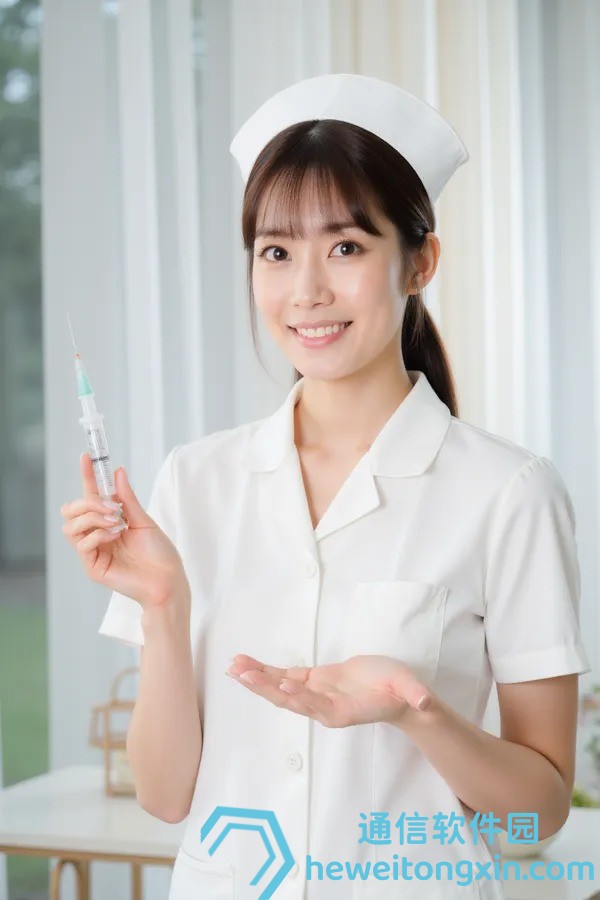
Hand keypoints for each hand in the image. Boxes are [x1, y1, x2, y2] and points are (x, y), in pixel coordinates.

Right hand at [60, 452, 189, 608]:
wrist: (168, 579)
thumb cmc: (159, 553)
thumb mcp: (143, 520)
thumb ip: (127, 498)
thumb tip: (117, 471)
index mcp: (107, 522)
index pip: (90, 497)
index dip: (87, 477)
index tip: (87, 457)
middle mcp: (96, 535)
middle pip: (70, 511)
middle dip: (88, 502)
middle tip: (113, 507)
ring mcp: (93, 552)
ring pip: (71, 526)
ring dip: (93, 517)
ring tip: (117, 522)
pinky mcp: (93, 567)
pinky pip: (82, 544)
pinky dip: (98, 534)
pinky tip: (115, 536)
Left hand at [226, 653, 433, 727]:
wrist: (394, 695)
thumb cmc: (401, 691)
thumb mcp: (411, 689)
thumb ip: (416, 695)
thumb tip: (425, 701)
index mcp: (342, 712)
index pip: (317, 704)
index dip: (301, 694)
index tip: (283, 682)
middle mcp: (322, 708)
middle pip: (289, 700)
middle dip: (264, 687)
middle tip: (242, 674)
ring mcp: (313, 696)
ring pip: (279, 690)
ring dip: (256, 679)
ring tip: (233, 667)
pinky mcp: (310, 682)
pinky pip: (282, 677)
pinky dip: (263, 671)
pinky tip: (244, 664)